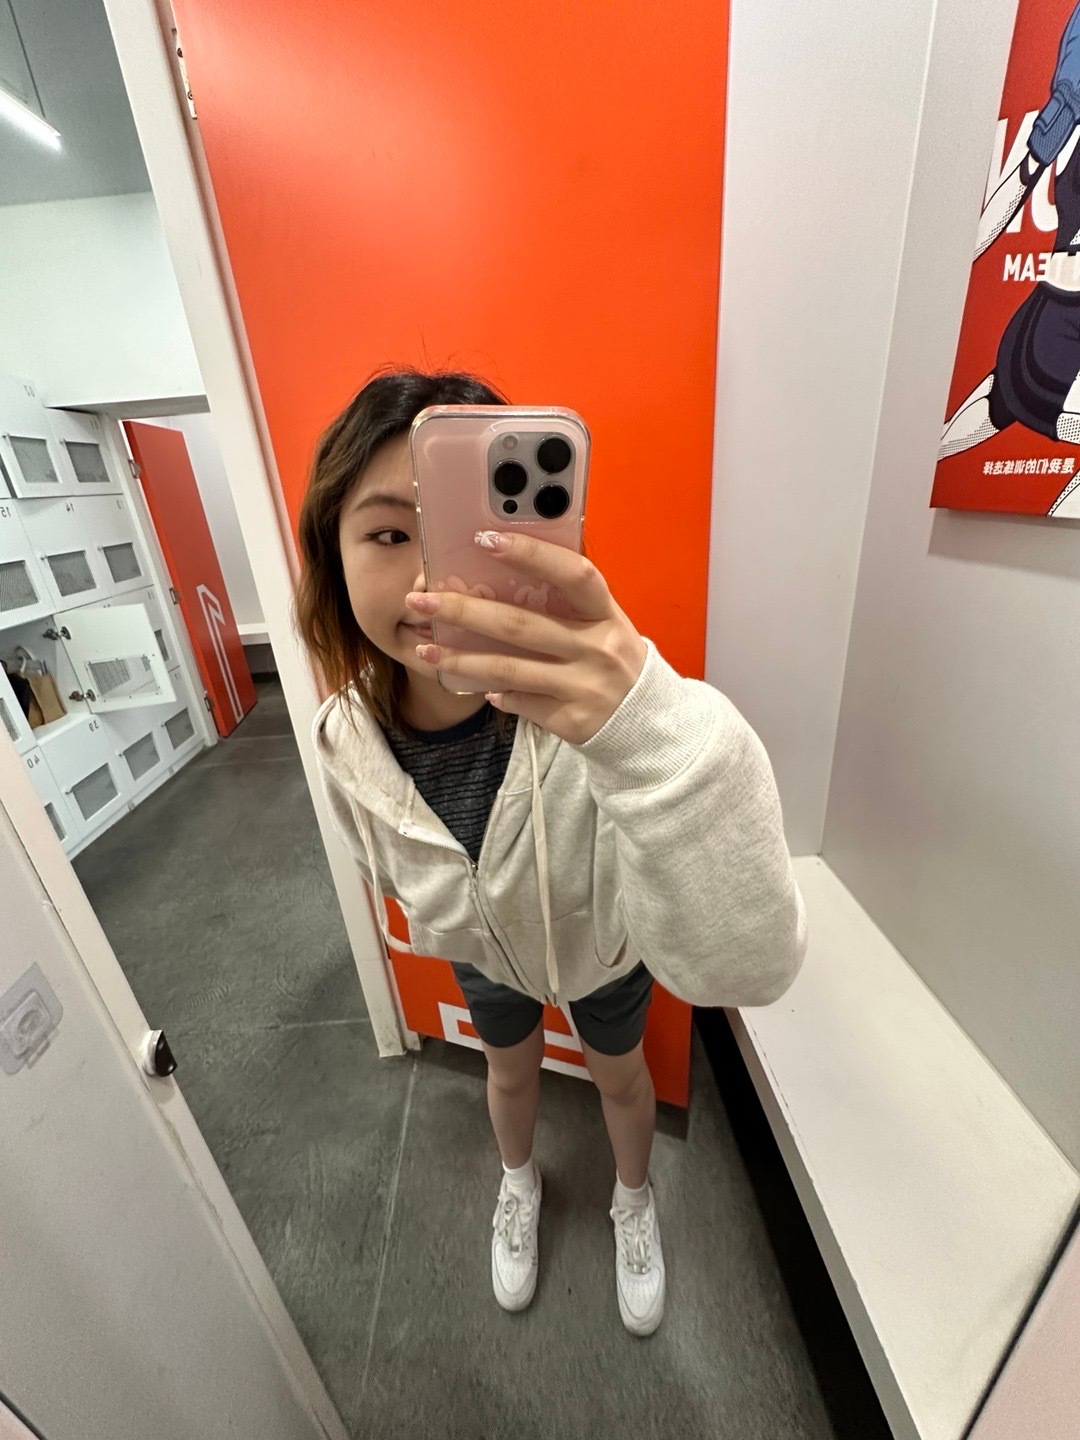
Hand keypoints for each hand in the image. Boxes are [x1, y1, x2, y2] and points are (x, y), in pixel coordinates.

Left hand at [405, 530, 647, 743]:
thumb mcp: (603, 625)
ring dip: (461, 660)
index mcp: (607, 614)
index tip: (485, 540)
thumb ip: (565, 604)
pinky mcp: (572, 720)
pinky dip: (494, 693)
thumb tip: (498, 579)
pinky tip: (476, 687)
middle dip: (463, 611)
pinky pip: (520, 702)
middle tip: (421, 601)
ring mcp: (585, 687)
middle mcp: (598, 649)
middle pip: (520, 625)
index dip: (531, 554)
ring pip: (509, 669)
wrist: (646, 721)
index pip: (573, 574)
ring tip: (426, 651)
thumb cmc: (612, 660)